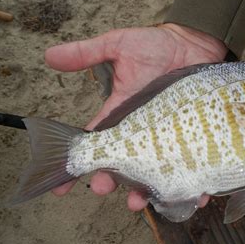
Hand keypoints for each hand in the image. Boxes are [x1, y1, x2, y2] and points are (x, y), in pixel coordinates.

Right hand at [45, 24, 226, 208]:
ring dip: (146, 192)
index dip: (79, 164)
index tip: (61, 188)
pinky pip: (194, 168)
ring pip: (155, 175)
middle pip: (123, 166)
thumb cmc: (158, 45)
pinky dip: (194, 186)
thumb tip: (49, 55)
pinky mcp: (194, 140)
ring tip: (140, 201)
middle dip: (110, 181)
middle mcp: (144, 133)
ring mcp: (169, 139)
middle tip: (102, 188)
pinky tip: (194, 196)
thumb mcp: (119, 45)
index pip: (96, 144)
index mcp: (122, 116)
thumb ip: (87, 52)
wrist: (196, 43)